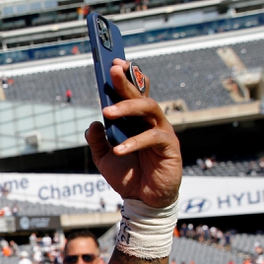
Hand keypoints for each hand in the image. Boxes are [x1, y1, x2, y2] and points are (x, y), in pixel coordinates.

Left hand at [85, 59, 181, 207]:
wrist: (143, 200)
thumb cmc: (127, 175)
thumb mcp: (103, 157)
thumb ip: (97, 140)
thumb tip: (93, 122)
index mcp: (136, 121)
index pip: (133, 94)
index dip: (126, 77)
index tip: (113, 62)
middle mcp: (151, 122)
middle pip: (141, 95)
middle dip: (126, 81)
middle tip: (112, 70)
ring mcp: (162, 132)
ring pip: (150, 109)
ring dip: (128, 107)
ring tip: (107, 112)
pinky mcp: (169, 147)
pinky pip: (153, 138)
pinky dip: (134, 142)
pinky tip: (119, 149)